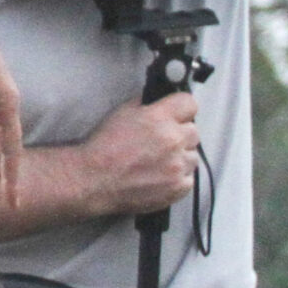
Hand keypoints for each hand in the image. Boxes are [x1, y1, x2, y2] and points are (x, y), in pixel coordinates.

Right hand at [82, 95, 197, 217]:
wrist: (94, 180)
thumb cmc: (104, 148)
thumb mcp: (121, 112)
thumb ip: (146, 104)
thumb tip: (161, 100)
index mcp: (159, 118)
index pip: (190, 104)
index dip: (182, 109)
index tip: (178, 114)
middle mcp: (172, 140)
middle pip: (193, 131)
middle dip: (179, 135)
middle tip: (161, 142)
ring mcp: (177, 166)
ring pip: (193, 156)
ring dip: (180, 157)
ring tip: (158, 161)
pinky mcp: (177, 187)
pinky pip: (189, 178)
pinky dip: (178, 177)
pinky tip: (160, 176)